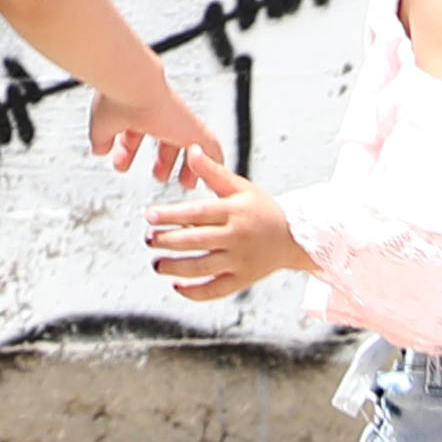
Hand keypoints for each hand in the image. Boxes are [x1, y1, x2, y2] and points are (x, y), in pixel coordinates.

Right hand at [82, 70, 226, 185]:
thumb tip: (99, 149)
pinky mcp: (194, 128)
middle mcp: (160, 112)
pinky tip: (209, 177)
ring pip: (190, 143)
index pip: (137, 131)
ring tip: (186, 183)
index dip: (128, 149)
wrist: (134, 84)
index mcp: (138, 108)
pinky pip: (212, 148)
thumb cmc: (117, 98)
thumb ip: (102, 138)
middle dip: (162, 161)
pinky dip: (212, 163)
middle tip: (159, 175)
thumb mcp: (103, 125)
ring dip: (187, 166)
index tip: (121, 163)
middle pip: (165, 139)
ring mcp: (178, 120)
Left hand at [142, 157, 309, 302]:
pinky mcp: (243, 280)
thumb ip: (213, 171)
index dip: (172, 215)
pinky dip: (195, 291)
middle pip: (197, 241)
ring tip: (156, 264)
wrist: (293, 237)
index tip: (150, 216)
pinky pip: (216, 290)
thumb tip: (192, 150)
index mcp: (235, 211)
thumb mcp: (240, 187)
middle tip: (148, 239)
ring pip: (203, 267)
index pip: (198, 213)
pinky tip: (177, 285)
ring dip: (176, 268)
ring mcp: (241, 261)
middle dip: (168, 241)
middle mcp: (238, 237)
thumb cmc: (261, 209)